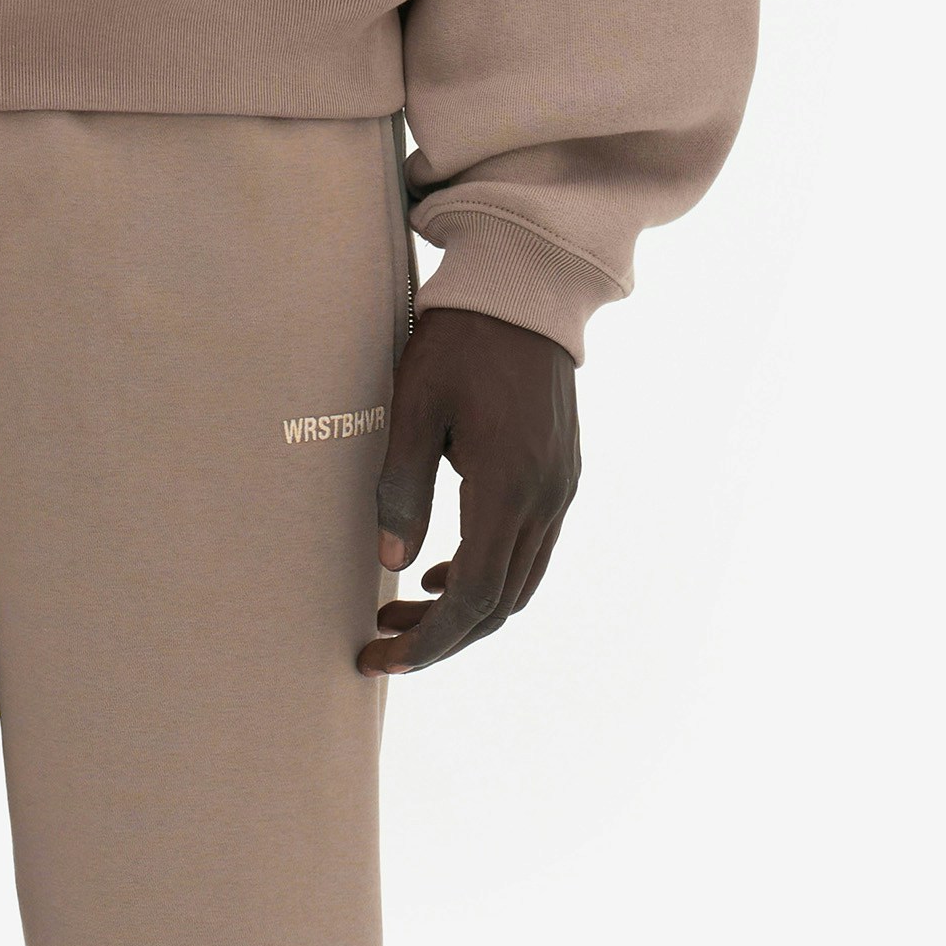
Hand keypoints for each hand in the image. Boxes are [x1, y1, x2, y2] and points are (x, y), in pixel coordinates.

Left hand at [360, 305, 578, 675]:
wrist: (523, 287)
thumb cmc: (458, 339)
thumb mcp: (414, 404)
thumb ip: (401, 486)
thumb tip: (391, 563)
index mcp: (509, 486)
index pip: (474, 598)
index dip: (429, 640)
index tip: (383, 657)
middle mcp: (547, 499)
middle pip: (500, 604)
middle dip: (441, 636)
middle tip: (382, 643)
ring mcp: (562, 488)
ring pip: (519, 582)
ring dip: (466, 609)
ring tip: (403, 610)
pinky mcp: (563, 474)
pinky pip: (531, 549)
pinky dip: (490, 572)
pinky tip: (445, 566)